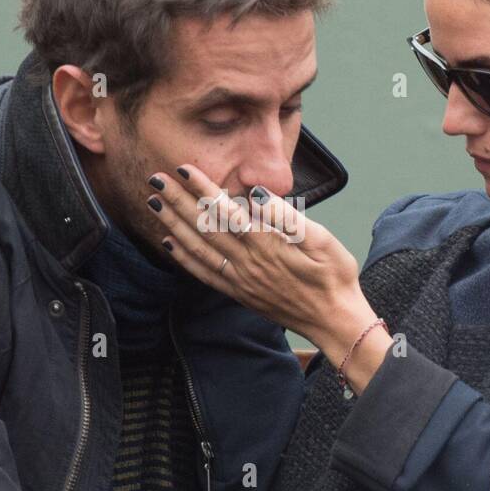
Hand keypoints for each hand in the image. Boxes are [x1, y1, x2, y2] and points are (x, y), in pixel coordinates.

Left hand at [144, 165, 390, 389]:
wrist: (334, 321)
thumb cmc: (334, 276)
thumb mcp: (322, 240)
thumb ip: (286, 217)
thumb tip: (256, 194)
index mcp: (267, 245)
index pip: (226, 211)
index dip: (203, 188)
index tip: (185, 168)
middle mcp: (247, 263)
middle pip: (204, 227)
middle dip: (178, 200)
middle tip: (156, 180)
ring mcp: (240, 280)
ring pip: (198, 248)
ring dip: (174, 224)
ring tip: (155, 204)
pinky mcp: (239, 294)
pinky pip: (205, 274)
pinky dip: (184, 258)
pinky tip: (170, 243)